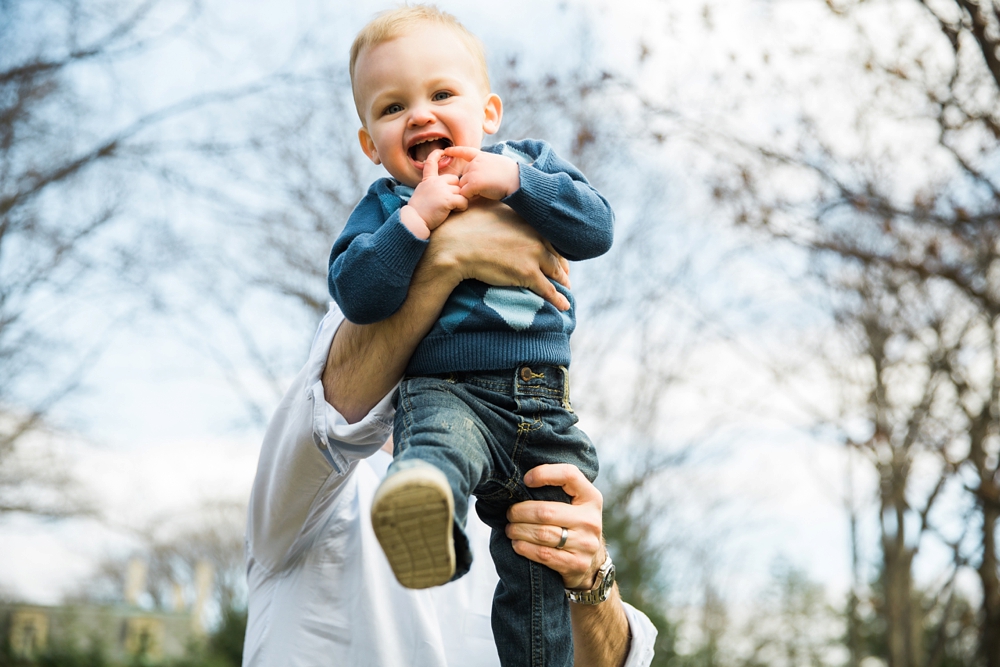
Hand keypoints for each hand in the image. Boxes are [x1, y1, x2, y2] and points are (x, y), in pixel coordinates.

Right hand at [405, 149, 468, 232]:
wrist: (414, 221)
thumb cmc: (419, 211)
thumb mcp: (422, 193)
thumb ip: (432, 187)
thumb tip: (445, 188)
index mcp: (428, 180)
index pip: (430, 163)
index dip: (435, 155)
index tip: (441, 151)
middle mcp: (435, 182)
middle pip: (455, 180)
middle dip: (456, 190)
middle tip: (452, 201)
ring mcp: (441, 190)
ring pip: (461, 191)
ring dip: (460, 200)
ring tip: (452, 208)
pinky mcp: (447, 199)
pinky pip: (463, 200)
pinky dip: (462, 206)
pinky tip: (456, 210)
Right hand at [430, 201, 571, 310]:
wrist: (456, 244)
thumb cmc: (464, 225)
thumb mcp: (485, 207)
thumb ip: (498, 206)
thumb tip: (493, 199)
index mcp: (527, 220)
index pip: (548, 235)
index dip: (553, 247)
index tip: (555, 254)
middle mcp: (535, 235)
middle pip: (556, 254)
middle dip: (562, 265)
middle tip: (565, 274)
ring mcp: (534, 255)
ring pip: (555, 272)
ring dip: (562, 281)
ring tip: (566, 288)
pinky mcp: (528, 273)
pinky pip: (548, 289)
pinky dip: (558, 299)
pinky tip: (564, 306)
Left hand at [444, 146, 519, 200]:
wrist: (516, 179)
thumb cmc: (510, 174)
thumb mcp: (496, 162)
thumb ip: (484, 165)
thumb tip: (479, 173)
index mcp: (481, 156)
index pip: (465, 151)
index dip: (455, 151)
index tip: (446, 151)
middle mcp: (474, 163)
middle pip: (463, 176)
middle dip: (470, 183)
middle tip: (485, 186)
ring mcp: (473, 172)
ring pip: (462, 185)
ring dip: (471, 191)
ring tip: (485, 189)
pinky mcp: (473, 183)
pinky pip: (465, 194)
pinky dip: (471, 197)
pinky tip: (482, 194)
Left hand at [505, 464, 604, 589]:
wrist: (592, 561)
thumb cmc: (574, 523)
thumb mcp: (576, 503)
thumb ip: (558, 490)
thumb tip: (521, 480)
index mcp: (591, 497)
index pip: (569, 475)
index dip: (544, 473)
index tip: (525, 480)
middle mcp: (591, 520)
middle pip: (546, 511)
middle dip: (520, 512)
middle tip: (509, 513)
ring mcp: (586, 543)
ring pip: (542, 534)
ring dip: (519, 530)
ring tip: (510, 528)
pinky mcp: (577, 563)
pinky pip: (543, 554)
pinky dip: (524, 548)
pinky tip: (517, 544)